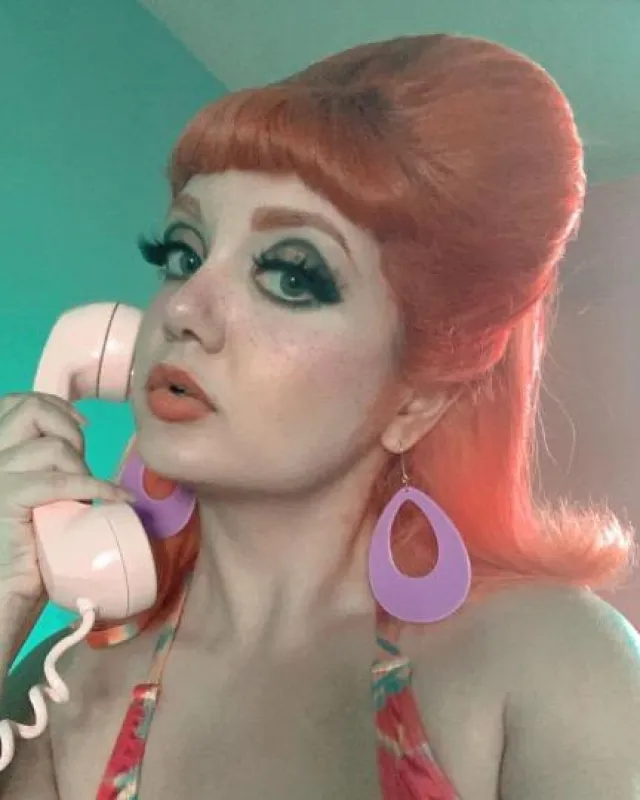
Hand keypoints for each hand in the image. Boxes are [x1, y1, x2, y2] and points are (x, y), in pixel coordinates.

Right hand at [0, 393, 130, 606]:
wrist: (2, 599)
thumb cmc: (26, 551)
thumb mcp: (33, 494)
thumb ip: (40, 466)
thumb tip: (76, 441)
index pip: (13, 403)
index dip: (53, 406)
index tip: (81, 426)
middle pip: (30, 409)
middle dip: (68, 430)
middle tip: (81, 465)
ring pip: (52, 446)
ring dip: (80, 468)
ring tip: (84, 496)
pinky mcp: (5, 498)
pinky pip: (63, 481)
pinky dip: (98, 488)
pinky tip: (117, 499)